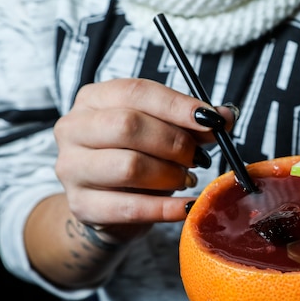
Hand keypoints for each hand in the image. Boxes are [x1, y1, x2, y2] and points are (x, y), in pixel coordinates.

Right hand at [53, 78, 233, 241]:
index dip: (178, 106)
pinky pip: (131, 207)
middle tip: (197, 158)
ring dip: (170, 174)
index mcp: (93, 99)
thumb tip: (227, 115)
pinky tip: (188, 206)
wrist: (107, 206)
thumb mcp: (164, 134)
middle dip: (174, 143)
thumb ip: (194, 124)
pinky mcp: (81, 206)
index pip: (136, 92)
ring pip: (129, 166)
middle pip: (128, 126)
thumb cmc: (138, 158)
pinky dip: (166, 208)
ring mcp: (72, 168)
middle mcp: (73, 128)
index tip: (214, 121)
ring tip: (187, 179)